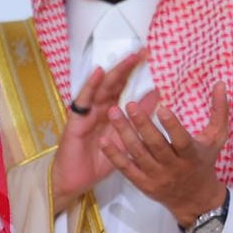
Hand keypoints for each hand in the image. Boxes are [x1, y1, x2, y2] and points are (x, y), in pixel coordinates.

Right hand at [50, 48, 146, 213]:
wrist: (75, 181)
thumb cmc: (97, 163)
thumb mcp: (125, 141)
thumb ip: (138, 121)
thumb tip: (157, 97)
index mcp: (110, 114)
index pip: (123, 89)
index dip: (135, 74)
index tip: (149, 59)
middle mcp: (98, 110)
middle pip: (114, 84)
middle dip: (127, 67)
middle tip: (143, 52)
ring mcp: (86, 114)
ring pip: (101, 88)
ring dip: (114, 72)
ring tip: (128, 58)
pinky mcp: (76, 121)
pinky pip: (83, 101)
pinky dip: (90, 86)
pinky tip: (99, 72)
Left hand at [99, 81, 230, 224]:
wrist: (194, 199)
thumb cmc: (204, 161)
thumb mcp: (216, 138)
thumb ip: (219, 111)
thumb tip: (220, 83)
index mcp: (192, 155)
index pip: (182, 140)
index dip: (172, 126)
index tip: (162, 108)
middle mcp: (173, 167)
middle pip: (156, 145)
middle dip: (142, 124)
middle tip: (130, 104)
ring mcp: (156, 176)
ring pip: (138, 154)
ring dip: (124, 133)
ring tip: (113, 113)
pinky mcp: (142, 184)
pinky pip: (126, 169)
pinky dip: (114, 155)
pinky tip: (104, 140)